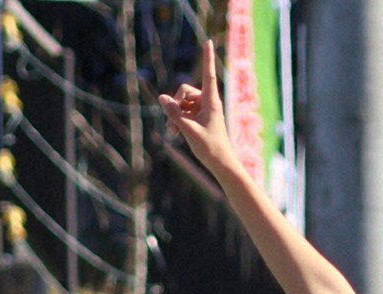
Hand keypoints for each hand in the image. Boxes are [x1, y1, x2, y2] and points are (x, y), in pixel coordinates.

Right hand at [158, 40, 231, 169]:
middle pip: (185, 91)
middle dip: (176, 104)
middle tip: (174, 122)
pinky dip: (179, 120)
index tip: (208, 41)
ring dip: (176, 115)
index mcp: (211, 102)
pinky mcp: (200, 117)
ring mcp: (204, 110)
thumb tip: (162, 97)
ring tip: (174, 132)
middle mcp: (208, 103)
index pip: (208, 75)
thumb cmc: (209, 147)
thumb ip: (174, 113)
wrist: (220, 163)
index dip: (207, 58)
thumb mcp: (188, 129)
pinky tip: (176, 133)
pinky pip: (184, 112)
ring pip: (183, 103)